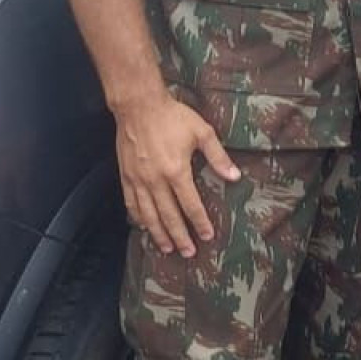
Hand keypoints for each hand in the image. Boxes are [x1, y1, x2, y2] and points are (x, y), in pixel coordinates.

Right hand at [115, 89, 240, 256]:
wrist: (139, 106)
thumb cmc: (173, 117)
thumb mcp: (202, 132)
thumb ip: (218, 157)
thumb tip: (234, 176)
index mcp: (176, 171)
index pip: (190, 205)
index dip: (199, 222)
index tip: (207, 236)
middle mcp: (156, 180)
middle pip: (169, 216)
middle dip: (180, 236)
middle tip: (188, 253)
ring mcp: (138, 180)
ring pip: (148, 214)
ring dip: (159, 233)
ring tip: (167, 248)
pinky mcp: (126, 176)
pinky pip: (131, 203)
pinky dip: (138, 218)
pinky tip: (144, 227)